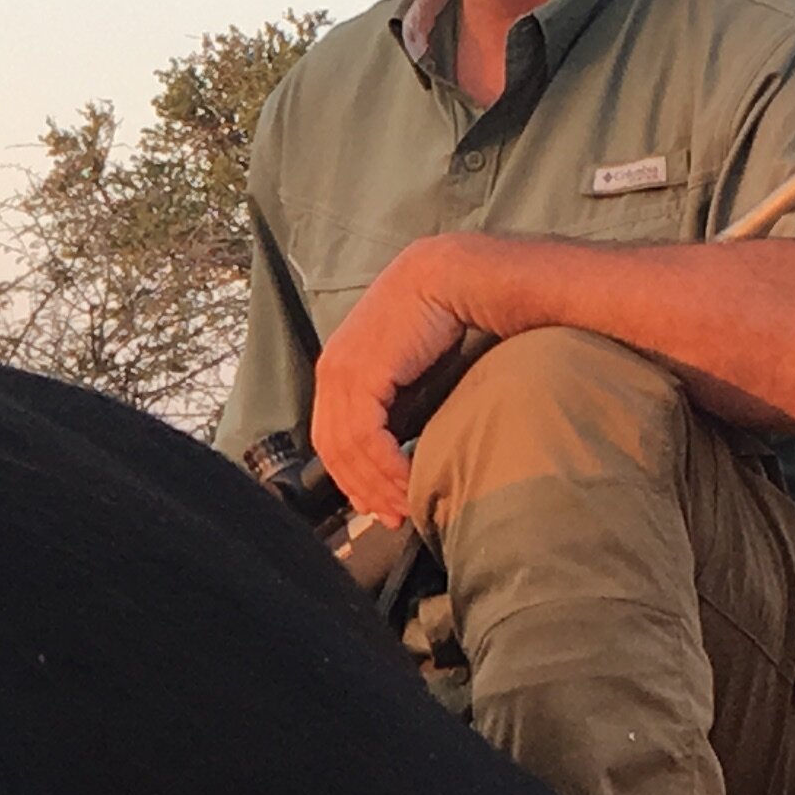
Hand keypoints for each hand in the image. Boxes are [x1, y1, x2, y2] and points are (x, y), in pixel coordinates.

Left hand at [308, 237, 496, 525]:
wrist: (462, 276)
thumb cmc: (449, 316)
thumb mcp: (414, 367)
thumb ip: (400, 401)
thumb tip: (404, 446)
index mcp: (342, 366)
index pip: (334, 435)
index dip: (355, 476)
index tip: (380, 505)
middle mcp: (333, 368)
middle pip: (334, 448)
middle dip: (363, 490)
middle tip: (392, 519)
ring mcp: (342, 370)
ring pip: (347, 449)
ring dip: (378, 486)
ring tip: (406, 509)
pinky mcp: (361, 374)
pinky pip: (365, 438)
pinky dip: (386, 469)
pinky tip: (408, 485)